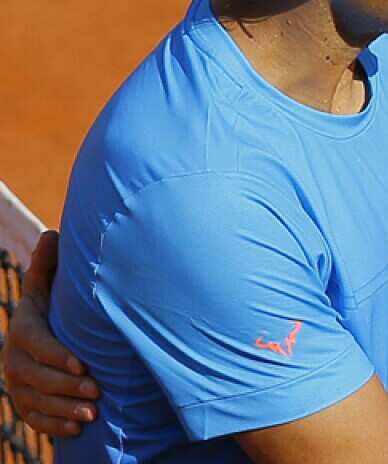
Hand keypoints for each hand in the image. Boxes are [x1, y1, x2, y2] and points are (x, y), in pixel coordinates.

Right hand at [1, 230, 99, 435]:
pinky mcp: (24, 404)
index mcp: (23, 329)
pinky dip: (54, 426)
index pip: (35, 344)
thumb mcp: (50, 289)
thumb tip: (53, 234)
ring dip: (64, 409)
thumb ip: (50, 268)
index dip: (57, 355)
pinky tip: (78, 429)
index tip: (83, 363)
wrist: (46, 339)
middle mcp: (15, 359)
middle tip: (97, 392)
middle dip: (66, 386)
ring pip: (35, 401)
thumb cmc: (56, 309)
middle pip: (34, 377)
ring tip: (94, 413)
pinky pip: (34, 419)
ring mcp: (17, 384)